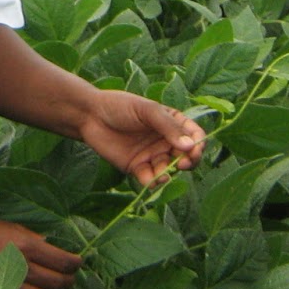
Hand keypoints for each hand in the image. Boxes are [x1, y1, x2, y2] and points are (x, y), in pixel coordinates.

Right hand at [0, 215, 81, 288]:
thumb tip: (51, 248)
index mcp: (26, 245)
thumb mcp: (6, 225)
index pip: (64, 261)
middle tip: (67, 279)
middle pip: (58, 282)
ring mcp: (10, 286)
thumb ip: (30, 237)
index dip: (75, 264)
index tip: (76, 263)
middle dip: (67, 282)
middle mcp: (22, 267)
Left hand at [79, 91, 205, 185]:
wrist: (90, 115)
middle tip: (184, 163)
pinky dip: (153, 182)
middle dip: (189, 162)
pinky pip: (150, 178)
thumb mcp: (147, 110)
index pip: (194, 135)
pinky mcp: (137, 167)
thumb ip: (168, 127)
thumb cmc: (119, 106)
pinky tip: (152, 180)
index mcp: (171, 123)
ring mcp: (152, 155)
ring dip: (169, 173)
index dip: (198, 143)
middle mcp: (165, 141)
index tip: (196, 148)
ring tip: (163, 172)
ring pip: (169, 169)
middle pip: (186, 156)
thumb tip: (191, 146)